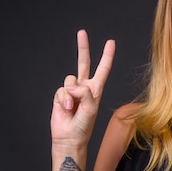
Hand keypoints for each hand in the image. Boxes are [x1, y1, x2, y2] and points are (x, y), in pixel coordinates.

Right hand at [51, 29, 115, 147]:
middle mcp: (84, 87)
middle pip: (83, 63)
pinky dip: (63, 99)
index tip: (111, 43)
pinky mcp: (60, 95)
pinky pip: (61, 90)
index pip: (102, 69)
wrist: (69, 137)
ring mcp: (71, 91)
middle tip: (82, 33)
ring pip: (69, 80)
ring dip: (71, 95)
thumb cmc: (84, 126)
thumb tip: (72, 85)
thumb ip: (85, 92)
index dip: (107, 56)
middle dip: (83, 48)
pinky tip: (66, 109)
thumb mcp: (91, 108)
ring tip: (72, 107)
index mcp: (96, 89)